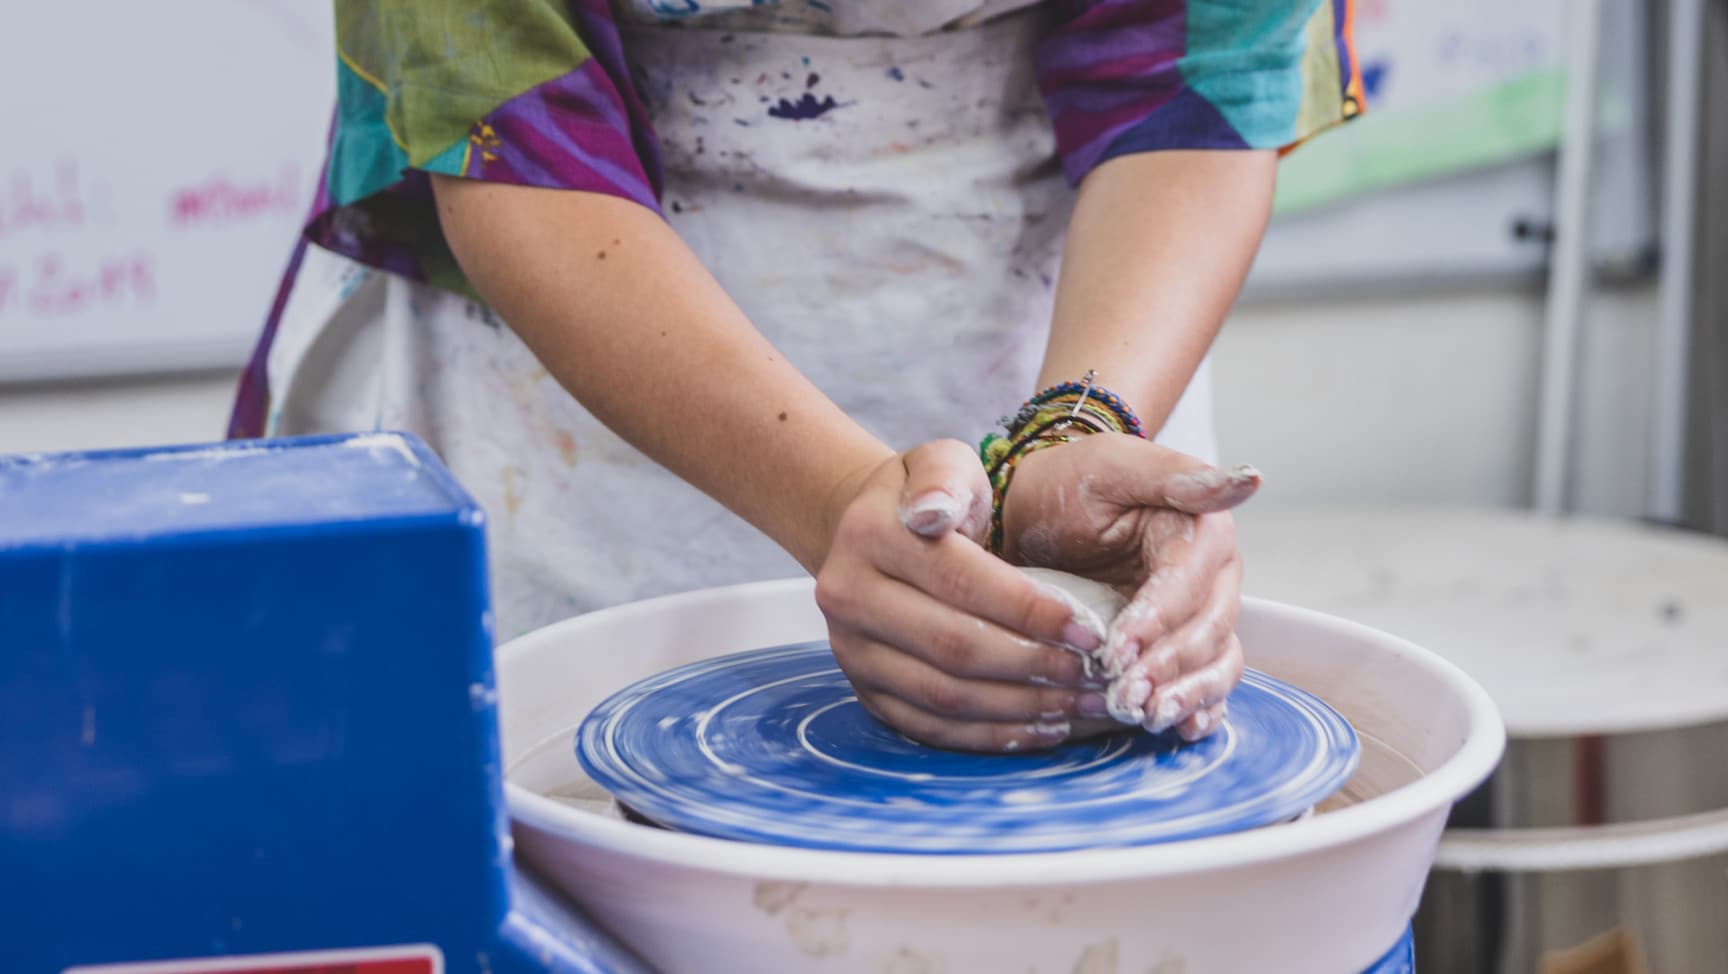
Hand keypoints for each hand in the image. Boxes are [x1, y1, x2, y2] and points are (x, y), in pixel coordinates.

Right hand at [814, 440, 1112, 751]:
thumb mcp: (940, 463)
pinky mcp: (865, 691)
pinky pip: (930, 728)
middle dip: (1034, 666)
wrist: (867, 535)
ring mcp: (852, 651)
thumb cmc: (927, 498)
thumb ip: (945, 478)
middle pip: (953, 648)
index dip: (1030, 611)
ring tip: (1080, 705)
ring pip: (945, 697)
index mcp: (870, 535)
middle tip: (1093, 675)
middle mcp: (848, 597)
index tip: (1090, 630)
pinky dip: (990, 736)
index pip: (960, 581)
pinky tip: (1040, 728)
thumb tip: (932, 513)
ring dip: (1021, 709)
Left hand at [999, 435, 1259, 740]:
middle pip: (1209, 631)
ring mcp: (1201, 613)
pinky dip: (1199, 707)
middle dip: (1169, 668)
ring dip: (1187, 696)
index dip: (1158, 622)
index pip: (1188, 585)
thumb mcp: (1110, 465)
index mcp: (1202, 530)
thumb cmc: (1072, 480)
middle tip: (1126, 696)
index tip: (1118, 651)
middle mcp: (1213, 575)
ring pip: (1217, 663)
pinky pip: (1207, 680)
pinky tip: (1179, 730)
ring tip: (1148, 718)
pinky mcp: (1181, 643)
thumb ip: (1173, 475)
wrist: (1042, 506)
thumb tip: (1249, 480)